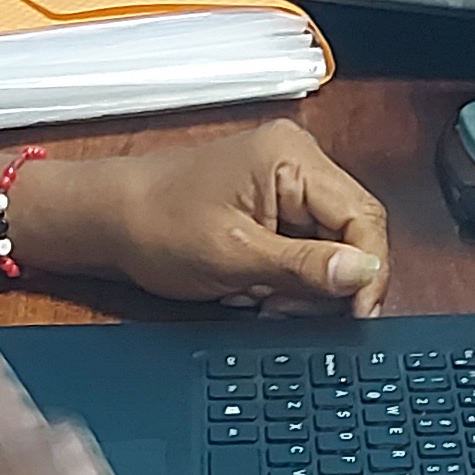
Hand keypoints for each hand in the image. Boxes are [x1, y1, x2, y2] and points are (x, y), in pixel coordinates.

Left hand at [0, 121, 392, 317]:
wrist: (106, 219)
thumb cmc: (156, 228)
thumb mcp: (235, 258)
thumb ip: (306, 266)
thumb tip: (366, 274)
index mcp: (292, 157)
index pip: (364, 217)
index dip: (368, 272)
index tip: (357, 316)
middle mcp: (297, 159)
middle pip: (352, 230)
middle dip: (328, 280)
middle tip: (287, 310)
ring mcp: (285, 179)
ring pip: (329, 243)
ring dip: (304, 283)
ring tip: (259, 298)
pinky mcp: (272, 200)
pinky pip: (304, 243)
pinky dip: (287, 274)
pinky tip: (255, 288)